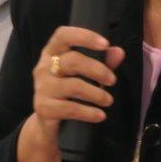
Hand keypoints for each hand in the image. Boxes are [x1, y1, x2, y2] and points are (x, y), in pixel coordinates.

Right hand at [28, 26, 124, 140]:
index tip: (105, 44)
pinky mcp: (43, 108)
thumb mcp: (86, 76)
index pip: (63, 36)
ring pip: (73, 86)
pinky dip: (89, 112)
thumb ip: (102, 63)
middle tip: (112, 80)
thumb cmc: (69, 94)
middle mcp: (43, 67)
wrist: (49, 125)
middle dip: (97, 70)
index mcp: (52, 53)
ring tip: (108, 100)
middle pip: (72, 61)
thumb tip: (118, 52)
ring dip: (96, 94)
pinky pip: (70, 108)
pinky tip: (100, 115)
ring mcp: (42, 88)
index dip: (84, 36)